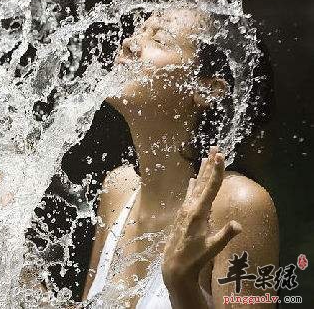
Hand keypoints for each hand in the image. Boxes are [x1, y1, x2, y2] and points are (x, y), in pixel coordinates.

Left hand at [161, 146, 241, 306]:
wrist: (174, 264)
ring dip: (202, 171)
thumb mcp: (212, 248)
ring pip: (196, 186)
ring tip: (206, 157)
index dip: (216, 171)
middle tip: (214, 147)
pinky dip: (193, 185)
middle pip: (202, 181)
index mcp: (198, 212)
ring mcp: (185, 209)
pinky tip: (192, 179)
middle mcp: (191, 206)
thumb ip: (225, 235)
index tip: (220, 156)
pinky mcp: (183, 214)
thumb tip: (239, 225)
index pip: (210, 187)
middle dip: (209, 165)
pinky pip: (190, 194)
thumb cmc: (195, 257)